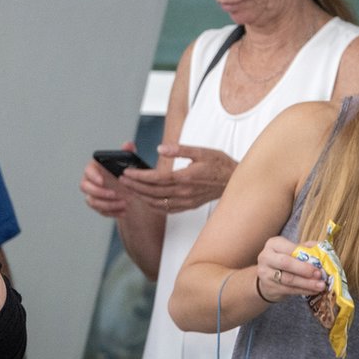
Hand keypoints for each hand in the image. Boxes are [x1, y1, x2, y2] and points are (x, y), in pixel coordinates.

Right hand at [80, 141, 137, 216]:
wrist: (132, 192)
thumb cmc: (127, 175)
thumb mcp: (129, 164)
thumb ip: (127, 154)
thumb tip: (128, 144)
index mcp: (95, 168)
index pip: (88, 170)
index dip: (93, 176)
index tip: (103, 181)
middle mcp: (90, 181)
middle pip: (85, 187)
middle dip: (100, 192)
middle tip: (115, 194)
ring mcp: (92, 195)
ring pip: (92, 201)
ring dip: (107, 204)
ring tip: (124, 204)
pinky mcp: (98, 206)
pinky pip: (100, 211)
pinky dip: (112, 212)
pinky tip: (123, 211)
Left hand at [119, 143, 236, 212]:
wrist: (236, 181)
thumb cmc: (220, 164)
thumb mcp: (202, 151)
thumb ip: (179, 150)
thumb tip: (160, 149)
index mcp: (186, 177)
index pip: (156, 178)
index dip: (139, 176)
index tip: (127, 173)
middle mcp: (184, 192)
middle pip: (153, 191)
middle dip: (135, 186)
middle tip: (122, 180)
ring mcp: (186, 201)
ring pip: (158, 202)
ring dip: (141, 196)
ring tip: (130, 188)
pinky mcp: (189, 206)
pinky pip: (167, 209)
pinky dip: (154, 205)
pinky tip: (147, 200)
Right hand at [254, 236, 325, 301]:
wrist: (267, 277)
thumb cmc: (283, 261)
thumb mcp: (291, 251)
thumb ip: (306, 248)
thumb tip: (322, 248)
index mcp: (273, 244)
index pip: (289, 248)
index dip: (305, 256)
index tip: (319, 262)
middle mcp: (266, 257)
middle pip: (286, 263)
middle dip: (304, 269)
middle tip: (319, 274)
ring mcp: (265, 273)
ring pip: (288, 279)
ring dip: (307, 283)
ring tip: (320, 285)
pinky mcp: (268, 287)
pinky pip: (288, 290)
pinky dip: (303, 291)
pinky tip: (313, 291)